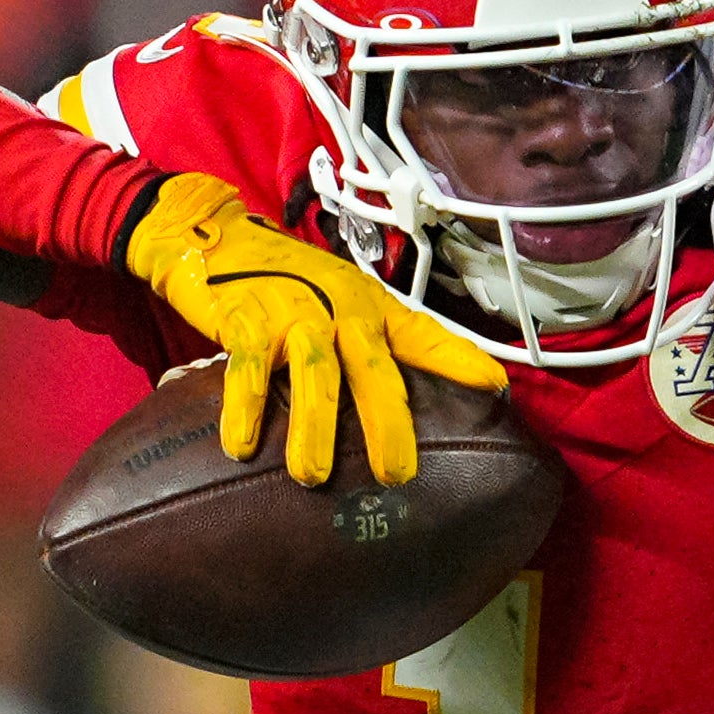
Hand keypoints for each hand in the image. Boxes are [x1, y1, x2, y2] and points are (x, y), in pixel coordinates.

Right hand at [124, 173, 507, 486]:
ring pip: (314, 373)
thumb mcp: (344, 302)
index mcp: (372, 309)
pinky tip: (241, 446)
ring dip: (314, 426)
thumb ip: (375, 345)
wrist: (217, 238)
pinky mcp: (245, 320)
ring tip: (312, 476)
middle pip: (373, 368)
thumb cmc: (290, 282)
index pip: (425, 335)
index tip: (495, 390)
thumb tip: (411, 404)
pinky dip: (244, 407)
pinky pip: (246, 370)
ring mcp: (294, 314)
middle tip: (396, 475)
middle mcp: (341, 309)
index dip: (460, 361)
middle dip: (388, 421)